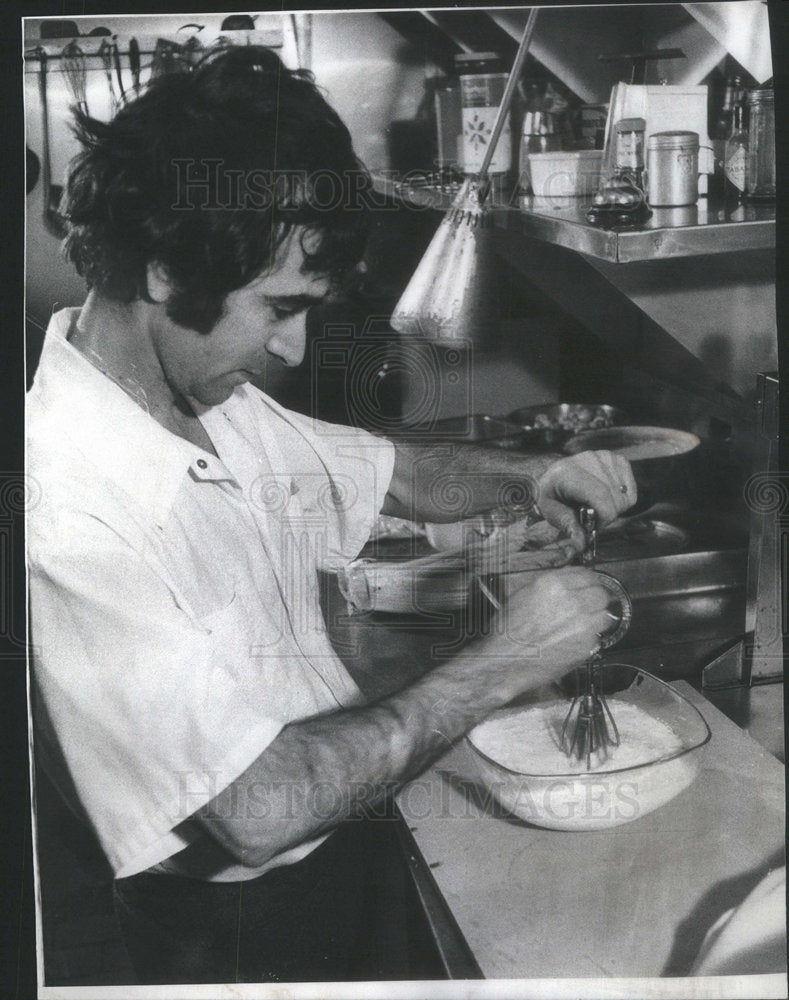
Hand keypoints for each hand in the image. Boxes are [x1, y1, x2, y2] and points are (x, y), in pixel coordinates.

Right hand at [478, 567, 611, 698]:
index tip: (588, 585)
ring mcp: (582, 624)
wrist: (506, 661)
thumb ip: (548, 586)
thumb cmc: (508, 632)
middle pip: (601, 593)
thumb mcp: (521, 596)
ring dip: (597, 618)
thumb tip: (566, 581)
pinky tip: (574, 640)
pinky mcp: (586, 645)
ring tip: (584, 624)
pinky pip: (597, 636)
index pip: (586, 574)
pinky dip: (590, 638)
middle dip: (595, 598)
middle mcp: (571, 601)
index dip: (588, 580)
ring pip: (605, 615)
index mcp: (553, 585)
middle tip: (589, 605)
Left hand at [537, 451, 636, 552]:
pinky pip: (631, 488)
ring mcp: (603, 457)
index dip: (604, 517)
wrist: (554, 477)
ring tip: (597, 505)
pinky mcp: (615, 458)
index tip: (596, 526)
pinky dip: (623, 498)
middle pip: (615, 499)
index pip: (601, 496)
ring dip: (615, 507)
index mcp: (568, 473)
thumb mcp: (553, 513)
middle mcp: (588, 460)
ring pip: (625, 496)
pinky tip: (607, 496)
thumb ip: (569, 527)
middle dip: (607, 515)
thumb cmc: (553, 495)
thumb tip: (581, 545)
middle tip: (592, 517)